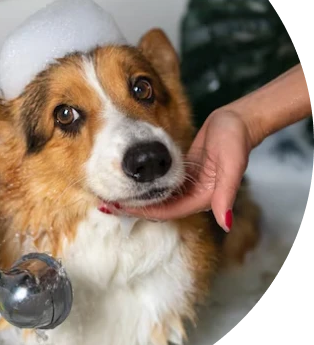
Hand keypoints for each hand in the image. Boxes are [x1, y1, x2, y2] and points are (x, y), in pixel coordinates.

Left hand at [119, 107, 254, 230]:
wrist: (237, 121)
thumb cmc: (235, 140)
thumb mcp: (231, 165)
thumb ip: (226, 194)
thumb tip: (226, 223)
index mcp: (202, 198)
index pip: (166, 212)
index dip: (142, 212)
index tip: (119, 209)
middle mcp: (194, 196)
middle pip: (160, 208)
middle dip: (135, 208)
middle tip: (108, 204)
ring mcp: (188, 185)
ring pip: (159, 198)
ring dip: (138, 198)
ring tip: (114, 195)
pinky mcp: (184, 174)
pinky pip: (161, 185)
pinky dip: (146, 186)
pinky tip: (131, 182)